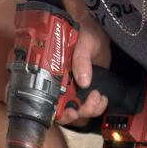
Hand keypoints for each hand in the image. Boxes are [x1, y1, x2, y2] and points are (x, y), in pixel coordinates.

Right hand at [54, 0, 111, 125]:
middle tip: (82, 108)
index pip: (44, 96)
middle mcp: (59, 84)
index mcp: (51, 71)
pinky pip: (89, 109)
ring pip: (76, 112)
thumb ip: (81, 59)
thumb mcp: (84, 42)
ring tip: (97, 96)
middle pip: (61, 110)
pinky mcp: (85, 93)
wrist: (101, 34)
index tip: (67, 111)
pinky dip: (97, 108)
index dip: (51, 109)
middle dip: (73, 114)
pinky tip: (102, 99)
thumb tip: (83, 81)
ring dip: (88, 110)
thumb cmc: (87, 33)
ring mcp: (73, 90)